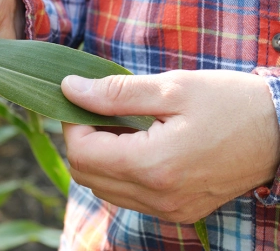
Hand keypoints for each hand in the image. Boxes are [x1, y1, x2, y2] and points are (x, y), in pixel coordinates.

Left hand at [60, 69, 279, 222]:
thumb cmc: (230, 102)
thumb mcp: (171, 88)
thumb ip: (114, 92)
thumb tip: (68, 89)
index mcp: (153, 165)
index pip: (82, 153)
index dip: (72, 124)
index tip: (83, 101)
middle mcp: (157, 196)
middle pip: (86, 175)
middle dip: (82, 140)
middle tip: (100, 111)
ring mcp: (168, 209)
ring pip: (104, 188)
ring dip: (100, 157)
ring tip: (121, 126)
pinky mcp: (178, 211)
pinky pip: (129, 196)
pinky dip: (120, 172)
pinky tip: (138, 145)